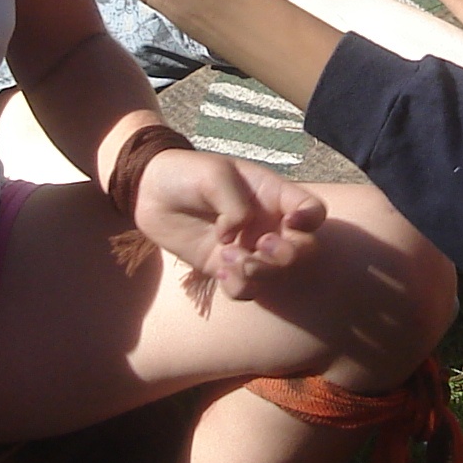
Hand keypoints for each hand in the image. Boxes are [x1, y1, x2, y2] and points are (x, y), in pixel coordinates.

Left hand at [133, 146, 328, 298]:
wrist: (150, 191)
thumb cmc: (187, 173)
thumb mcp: (216, 175)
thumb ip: (236, 205)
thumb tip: (237, 237)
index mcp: (273, 196)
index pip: (312, 211)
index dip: (311, 221)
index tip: (290, 224)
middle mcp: (267, 224)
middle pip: (303, 251)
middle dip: (286, 256)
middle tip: (260, 246)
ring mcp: (248, 248)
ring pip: (276, 275)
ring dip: (259, 273)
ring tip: (228, 258)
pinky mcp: (225, 268)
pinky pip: (247, 289)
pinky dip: (240, 287)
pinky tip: (221, 274)